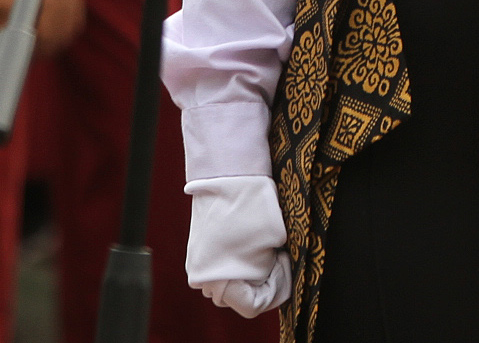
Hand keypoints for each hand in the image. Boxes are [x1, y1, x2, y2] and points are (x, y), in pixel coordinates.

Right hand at [184, 175, 290, 317]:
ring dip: (248, 272)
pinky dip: (236, 261)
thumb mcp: (275, 240)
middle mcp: (201, 278)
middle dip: (260, 283)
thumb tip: (273, 274)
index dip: (274, 291)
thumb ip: (271, 269)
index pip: (252, 306)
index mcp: (219, 280)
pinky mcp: (197, 249)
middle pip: (239, 296)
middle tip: (276, 259)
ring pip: (230, 281)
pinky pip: (220, 267)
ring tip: (263, 248)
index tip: (282, 268)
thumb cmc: (253, 206)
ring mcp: (196, 263)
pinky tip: (249, 242)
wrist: (227, 173)